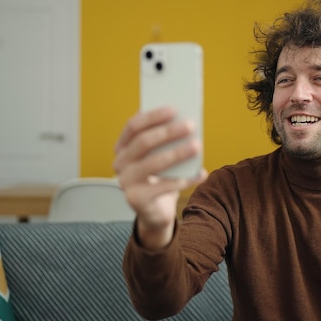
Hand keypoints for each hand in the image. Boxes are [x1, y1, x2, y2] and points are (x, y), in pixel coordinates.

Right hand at [113, 106, 206, 248]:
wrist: (155, 211)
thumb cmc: (159, 177)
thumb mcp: (160, 156)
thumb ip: (166, 141)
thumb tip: (186, 122)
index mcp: (123, 147)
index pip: (133, 126)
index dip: (153, 116)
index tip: (174, 109)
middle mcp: (119, 163)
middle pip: (143, 143)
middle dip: (168, 132)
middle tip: (191, 125)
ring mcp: (125, 182)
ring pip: (153, 163)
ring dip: (177, 153)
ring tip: (197, 146)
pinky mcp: (136, 200)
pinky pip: (163, 187)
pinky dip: (185, 179)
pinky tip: (201, 173)